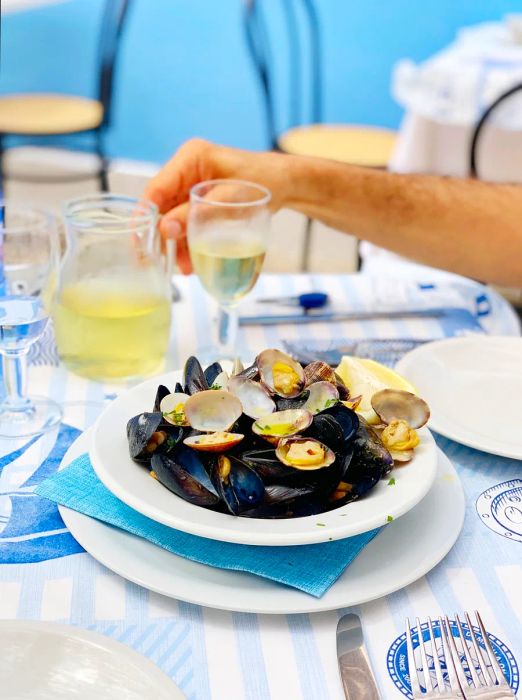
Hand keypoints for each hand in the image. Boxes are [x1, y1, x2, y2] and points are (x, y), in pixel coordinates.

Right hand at [144, 138, 292, 272]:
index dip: (146, 216)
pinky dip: (188, 241)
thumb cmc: (266, 182)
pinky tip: (193, 261)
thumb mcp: (231, 200)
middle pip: (162, 206)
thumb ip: (197, 214)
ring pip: (173, 217)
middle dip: (163, 236)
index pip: (157, 188)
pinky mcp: (200, 200)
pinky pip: (186, 221)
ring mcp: (192, 185)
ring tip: (186, 268)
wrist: (286, 184)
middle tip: (163, 262)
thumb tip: (166, 229)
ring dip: (177, 243)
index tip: (142, 241)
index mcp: (190, 158)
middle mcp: (186, 170)